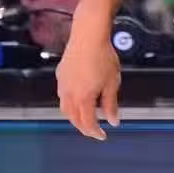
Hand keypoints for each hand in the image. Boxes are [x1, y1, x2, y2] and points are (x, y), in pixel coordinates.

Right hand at [56, 22, 121, 140]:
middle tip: (94, 130)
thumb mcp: (112, 82)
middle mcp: (69, 95)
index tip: (102, 136)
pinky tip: (79, 99)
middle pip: (73, 118)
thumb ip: (111, 103)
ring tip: (86, 117)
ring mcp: (62, 85)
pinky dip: (70, 103)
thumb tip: (113, 120)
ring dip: (75, 116)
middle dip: (84, 127)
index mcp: (83, 98)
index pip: (87, 123)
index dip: (94, 132)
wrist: (88, 36)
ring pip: (65, 109)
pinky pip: (63, 95)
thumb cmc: (103, 57)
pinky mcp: (60, 76)